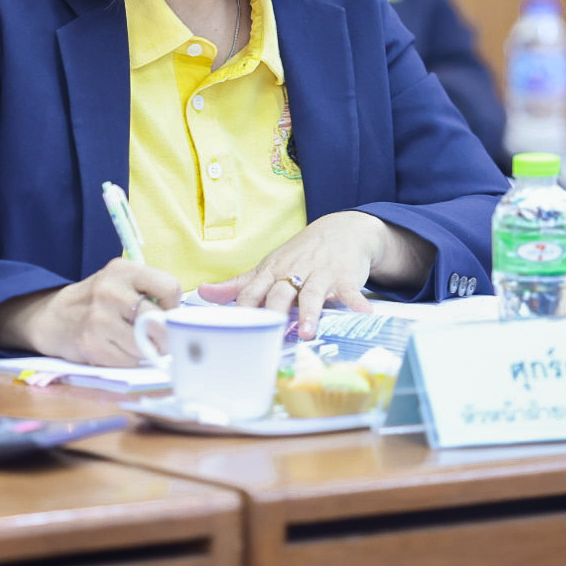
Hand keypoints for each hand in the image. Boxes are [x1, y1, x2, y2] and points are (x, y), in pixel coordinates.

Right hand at [0, 257, 181, 366]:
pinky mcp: (92, 345)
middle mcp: (110, 291)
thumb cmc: (99, 300)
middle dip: (164, 336)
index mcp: (123, 270)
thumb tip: (181, 320)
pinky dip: (128, 359)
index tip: (164, 312)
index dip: (172, 306)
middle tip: (160, 339)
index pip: (169, 288)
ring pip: (145, 344)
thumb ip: (149, 292)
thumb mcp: (121, 281)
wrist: (54, 316)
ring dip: (145, 349)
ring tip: (133, 341)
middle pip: (159, 321)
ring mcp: (99, 319)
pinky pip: (128, 360)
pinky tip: (116, 349)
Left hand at [198, 212, 432, 338]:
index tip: (236, 333)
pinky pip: (351, 291)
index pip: (252, 292)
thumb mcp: (268, 266)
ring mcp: (320, 274)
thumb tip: (201, 293)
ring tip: (307, 333)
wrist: (342, 229)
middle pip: (279, 293)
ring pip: (313, 294)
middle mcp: (293, 272)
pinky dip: (356, 303)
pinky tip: (364, 315)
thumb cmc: (299, 255)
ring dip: (310, 313)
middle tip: (268, 336)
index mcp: (271, 272)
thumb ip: (238, 285)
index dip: (243, 311)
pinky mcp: (345, 276)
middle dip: (273, 313)